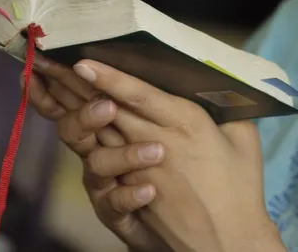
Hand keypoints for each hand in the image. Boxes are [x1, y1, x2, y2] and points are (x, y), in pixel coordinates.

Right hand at [27, 56, 171, 251]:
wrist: (180, 209)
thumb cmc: (165, 158)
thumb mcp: (158, 119)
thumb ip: (137, 94)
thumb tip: (123, 58)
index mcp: (102, 124)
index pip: (71, 100)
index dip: (51, 85)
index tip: (37, 65)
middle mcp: (95, 150)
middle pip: (74, 129)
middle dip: (84, 116)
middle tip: (107, 107)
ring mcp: (102, 182)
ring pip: (99, 165)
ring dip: (124, 156)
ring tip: (156, 151)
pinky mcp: (115, 211)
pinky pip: (116, 203)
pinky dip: (130, 195)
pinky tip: (149, 190)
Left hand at [73, 60, 284, 251]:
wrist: (228, 241)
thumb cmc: (240, 190)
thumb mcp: (245, 141)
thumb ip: (229, 110)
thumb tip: (217, 89)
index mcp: (187, 124)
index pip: (140, 95)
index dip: (110, 78)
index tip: (83, 63)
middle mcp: (157, 143)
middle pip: (110, 109)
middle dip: (79, 86)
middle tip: (53, 64)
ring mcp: (139, 169)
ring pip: (101, 133)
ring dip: (79, 110)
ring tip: (56, 88)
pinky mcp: (131, 189)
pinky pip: (103, 161)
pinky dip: (90, 141)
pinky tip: (79, 126)